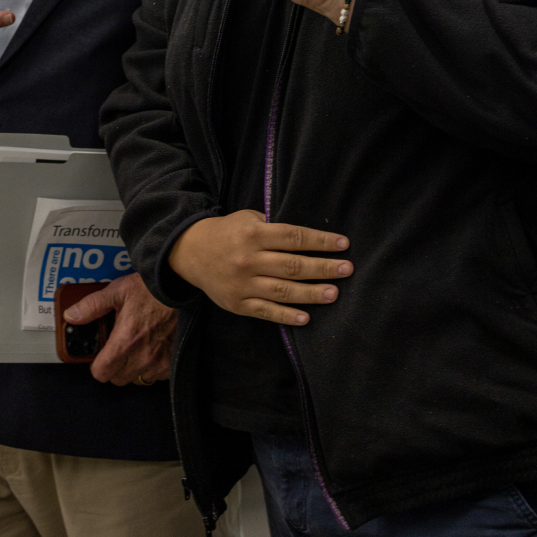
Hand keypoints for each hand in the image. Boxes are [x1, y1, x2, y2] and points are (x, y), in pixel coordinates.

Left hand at [65, 278, 184, 383]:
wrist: (181, 287)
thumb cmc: (151, 289)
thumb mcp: (117, 291)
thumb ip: (92, 306)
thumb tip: (71, 316)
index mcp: (125, 341)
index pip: (102, 373)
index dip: (97, 367)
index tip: (100, 358)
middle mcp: (142, 356)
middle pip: (118, 379)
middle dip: (115, 368)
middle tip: (119, 351)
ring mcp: (159, 362)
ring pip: (138, 379)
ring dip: (134, 370)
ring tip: (137, 351)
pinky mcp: (173, 363)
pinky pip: (157, 377)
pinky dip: (153, 369)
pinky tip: (153, 352)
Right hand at [174, 209, 356, 324]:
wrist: (189, 251)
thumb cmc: (228, 233)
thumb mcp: (248, 219)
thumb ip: (274, 228)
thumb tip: (309, 238)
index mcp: (254, 235)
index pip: (294, 237)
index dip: (321, 241)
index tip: (343, 245)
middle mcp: (249, 260)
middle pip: (293, 266)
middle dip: (323, 268)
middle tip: (347, 270)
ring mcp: (242, 284)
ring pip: (282, 291)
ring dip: (311, 293)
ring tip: (334, 294)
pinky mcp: (237, 304)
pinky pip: (265, 312)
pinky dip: (286, 316)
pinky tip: (306, 318)